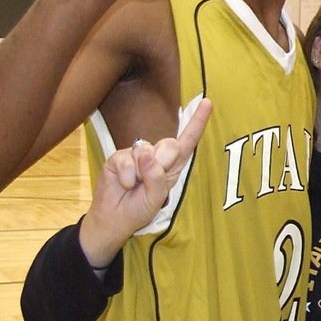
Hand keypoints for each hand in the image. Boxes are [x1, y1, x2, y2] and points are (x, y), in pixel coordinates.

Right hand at [79, 98, 211, 265]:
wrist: (114, 218)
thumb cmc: (139, 208)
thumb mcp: (156, 198)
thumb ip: (157, 178)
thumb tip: (147, 153)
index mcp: (173, 165)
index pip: (188, 141)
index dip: (197, 121)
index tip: (207, 102)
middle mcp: (157, 156)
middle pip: (170, 145)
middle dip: (163, 164)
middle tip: (149, 182)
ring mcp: (137, 154)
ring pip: (146, 152)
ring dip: (141, 174)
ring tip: (135, 186)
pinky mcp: (118, 157)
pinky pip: (126, 161)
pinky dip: (127, 177)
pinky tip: (124, 184)